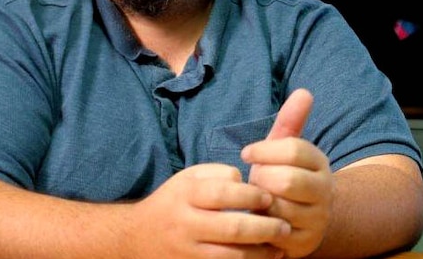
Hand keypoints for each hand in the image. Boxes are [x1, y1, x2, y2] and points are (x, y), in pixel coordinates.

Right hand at [132, 163, 290, 257]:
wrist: (138, 237)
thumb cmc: (174, 201)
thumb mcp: (189, 178)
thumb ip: (218, 173)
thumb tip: (247, 182)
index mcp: (186, 195)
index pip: (223, 193)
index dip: (250, 196)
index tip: (269, 197)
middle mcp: (185, 224)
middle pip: (231, 228)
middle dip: (264, 227)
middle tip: (284, 225)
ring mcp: (187, 252)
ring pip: (230, 257)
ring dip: (260, 253)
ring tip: (279, 246)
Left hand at [242, 89, 333, 257]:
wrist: (306, 219)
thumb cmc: (285, 175)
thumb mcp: (286, 149)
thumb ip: (291, 121)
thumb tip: (304, 91)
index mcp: (320, 163)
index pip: (293, 149)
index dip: (264, 150)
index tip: (247, 153)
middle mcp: (324, 191)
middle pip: (287, 180)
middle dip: (261, 180)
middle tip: (252, 180)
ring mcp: (316, 219)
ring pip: (278, 209)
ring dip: (258, 203)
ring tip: (255, 199)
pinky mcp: (303, 243)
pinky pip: (273, 233)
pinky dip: (259, 224)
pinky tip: (256, 216)